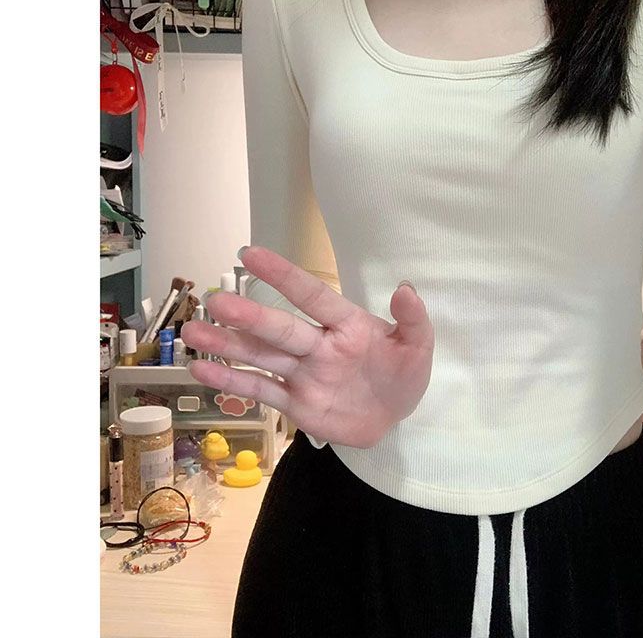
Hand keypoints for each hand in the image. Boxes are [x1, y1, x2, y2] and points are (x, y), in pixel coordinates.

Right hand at [180, 246, 434, 448]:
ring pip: (261, 356)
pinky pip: (260, 391)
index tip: (251, 253)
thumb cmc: (402, 374)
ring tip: (192, 332)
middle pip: (280, 329)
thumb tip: (406, 288)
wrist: (392, 419)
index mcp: (346, 325)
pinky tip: (201, 371)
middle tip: (217, 302)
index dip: (284, 276)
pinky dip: (232, 382)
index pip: (312, 295)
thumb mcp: (418, 349)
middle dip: (250, 317)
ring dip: (227, 345)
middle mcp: (318, 344)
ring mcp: (302, 373)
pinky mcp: (294, 403)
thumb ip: (413, 321)